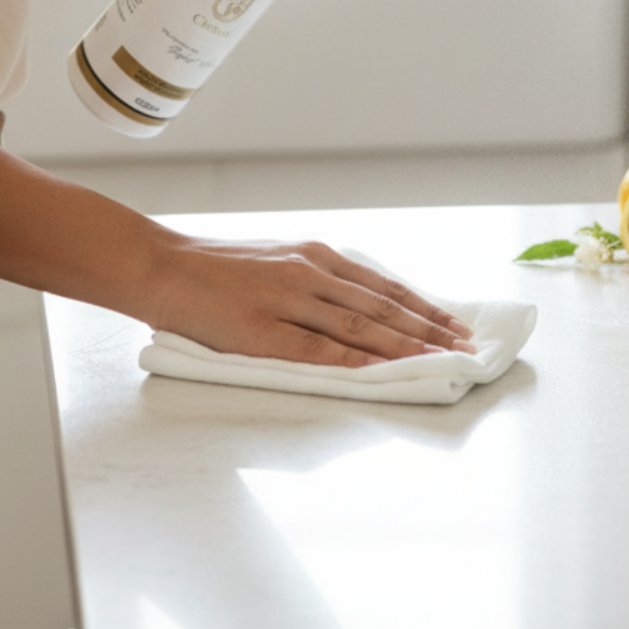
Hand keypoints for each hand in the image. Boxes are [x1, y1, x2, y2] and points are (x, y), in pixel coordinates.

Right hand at [150, 235, 476, 366]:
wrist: (162, 265)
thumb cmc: (215, 268)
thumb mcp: (276, 261)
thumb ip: (314, 281)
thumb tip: (357, 306)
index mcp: (314, 255)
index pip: (382, 285)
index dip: (423, 306)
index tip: (456, 323)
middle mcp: (309, 272)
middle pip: (382, 305)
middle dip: (429, 328)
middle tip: (466, 347)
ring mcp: (288, 300)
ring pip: (361, 326)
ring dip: (406, 346)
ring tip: (441, 361)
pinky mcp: (264, 330)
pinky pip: (320, 350)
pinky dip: (358, 362)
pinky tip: (385, 372)